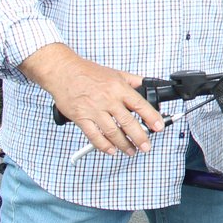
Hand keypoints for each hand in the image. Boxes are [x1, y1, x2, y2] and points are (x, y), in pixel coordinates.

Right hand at [21, 43, 163, 156]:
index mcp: (118, 88)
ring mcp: (94, 110)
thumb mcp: (116, 73)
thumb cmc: (88, 72)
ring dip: (123, 144)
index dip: (151, 117)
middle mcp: (108, 100)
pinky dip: (103, 145)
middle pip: (127, 122)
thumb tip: (147, 84)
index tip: (159, 127)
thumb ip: (132, 80)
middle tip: (146, 146)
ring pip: (112, 132)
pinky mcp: (81, 118)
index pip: (139, 105)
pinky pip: (93, 135)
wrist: (64, 72)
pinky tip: (111, 150)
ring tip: (131, 151)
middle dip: (140, 137)